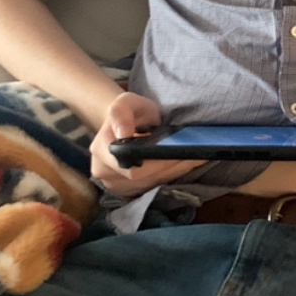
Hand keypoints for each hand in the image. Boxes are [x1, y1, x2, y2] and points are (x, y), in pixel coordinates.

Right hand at [90, 92, 205, 196]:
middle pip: (145, 178)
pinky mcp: (128, 193)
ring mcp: (115, 186)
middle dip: (171, 167)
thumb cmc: (129, 112)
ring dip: (173, 173)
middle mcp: (105, 173)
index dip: (157, 163)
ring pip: (151, 185)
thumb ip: (122, 112)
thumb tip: (123, 133)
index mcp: (101, 152)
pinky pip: (152, 189)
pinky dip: (169, 177)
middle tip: (194, 155)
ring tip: (190, 159)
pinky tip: (181, 166)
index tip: (177, 153)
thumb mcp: (126, 102)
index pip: (133, 168)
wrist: (123, 125)